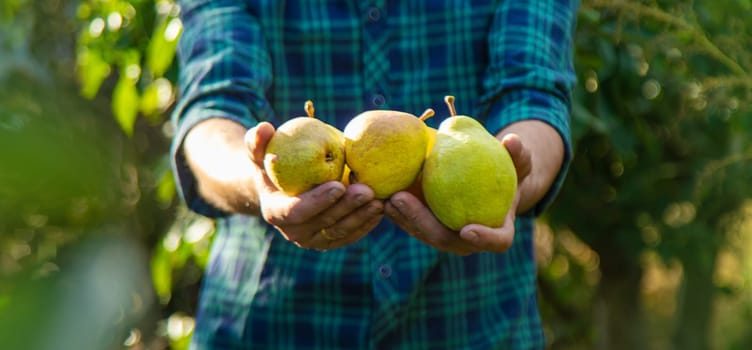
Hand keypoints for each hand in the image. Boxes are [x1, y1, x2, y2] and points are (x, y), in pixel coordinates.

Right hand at [245, 122, 383, 250]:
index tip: (339, 184)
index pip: (296, 211)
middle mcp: (293, 232)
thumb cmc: (274, 163)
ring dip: (361, 217)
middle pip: (323, 223)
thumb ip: (258, 141)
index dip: (318, 201)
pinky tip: (382, 208)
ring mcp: (313, 240)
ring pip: (340, 232)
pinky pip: (350, 234)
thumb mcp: (261, 151)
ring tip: (379, 199)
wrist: (283, 186)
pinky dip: (366, 223)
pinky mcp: (331, 241)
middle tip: (367, 190)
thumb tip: (264, 128)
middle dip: (347, 207)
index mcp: (275, 212)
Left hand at [384, 134, 530, 255]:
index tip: (467, 229)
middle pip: (446, 240)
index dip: (484, 240)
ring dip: (402, 218)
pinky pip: (411, 223)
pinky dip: (397, 211)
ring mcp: (447, 237)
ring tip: (386, 198)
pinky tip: (381, 195)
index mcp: (498, 230)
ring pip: (423, 234)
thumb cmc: (508, 171)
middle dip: (421, 223)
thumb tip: (512, 141)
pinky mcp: (428, 227)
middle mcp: (470, 241)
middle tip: (402, 200)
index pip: (496, 242)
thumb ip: (519, 155)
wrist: (489, 181)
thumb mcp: (518, 162)